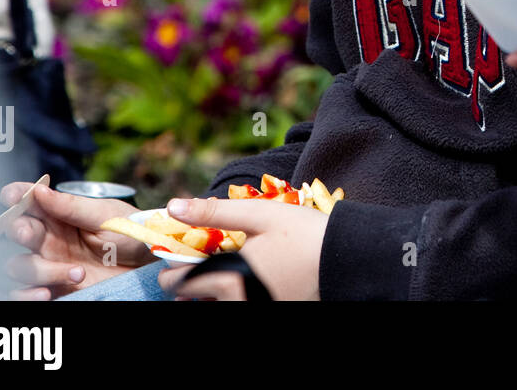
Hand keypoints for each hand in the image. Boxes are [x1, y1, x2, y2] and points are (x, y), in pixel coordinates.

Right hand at [0, 182, 146, 299]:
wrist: (151, 263)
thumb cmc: (132, 232)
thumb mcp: (106, 215)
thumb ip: (72, 206)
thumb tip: (40, 190)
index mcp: (60, 214)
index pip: (27, 201)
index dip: (15, 196)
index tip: (12, 196)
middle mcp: (49, 238)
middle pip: (15, 232)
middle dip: (17, 231)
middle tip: (30, 234)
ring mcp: (49, 264)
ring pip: (16, 266)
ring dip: (37, 269)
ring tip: (78, 272)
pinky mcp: (53, 288)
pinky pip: (22, 294)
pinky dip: (26, 294)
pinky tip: (46, 294)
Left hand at [157, 197, 328, 299]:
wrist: (344, 259)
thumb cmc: (303, 234)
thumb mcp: (259, 214)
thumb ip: (213, 212)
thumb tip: (173, 206)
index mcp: (228, 279)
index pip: (178, 283)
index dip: (173, 267)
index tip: (181, 253)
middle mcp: (236, 302)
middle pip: (193, 300)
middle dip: (191, 281)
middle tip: (206, 260)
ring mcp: (253, 309)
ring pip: (216, 305)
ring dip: (211, 290)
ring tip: (225, 270)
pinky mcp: (270, 309)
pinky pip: (237, 305)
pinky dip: (233, 295)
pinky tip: (249, 277)